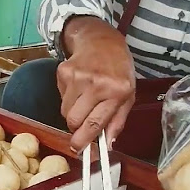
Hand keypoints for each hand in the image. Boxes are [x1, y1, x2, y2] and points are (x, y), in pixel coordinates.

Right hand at [57, 16, 135, 152]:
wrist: (101, 40)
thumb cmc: (118, 70)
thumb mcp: (128, 95)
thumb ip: (117, 121)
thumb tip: (107, 145)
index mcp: (116, 91)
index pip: (95, 123)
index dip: (84, 140)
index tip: (78, 149)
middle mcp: (96, 84)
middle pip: (74, 120)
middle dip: (76, 128)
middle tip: (81, 125)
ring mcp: (77, 77)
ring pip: (65, 111)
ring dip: (72, 112)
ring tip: (84, 99)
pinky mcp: (63, 72)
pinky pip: (61, 97)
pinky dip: (68, 97)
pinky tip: (79, 86)